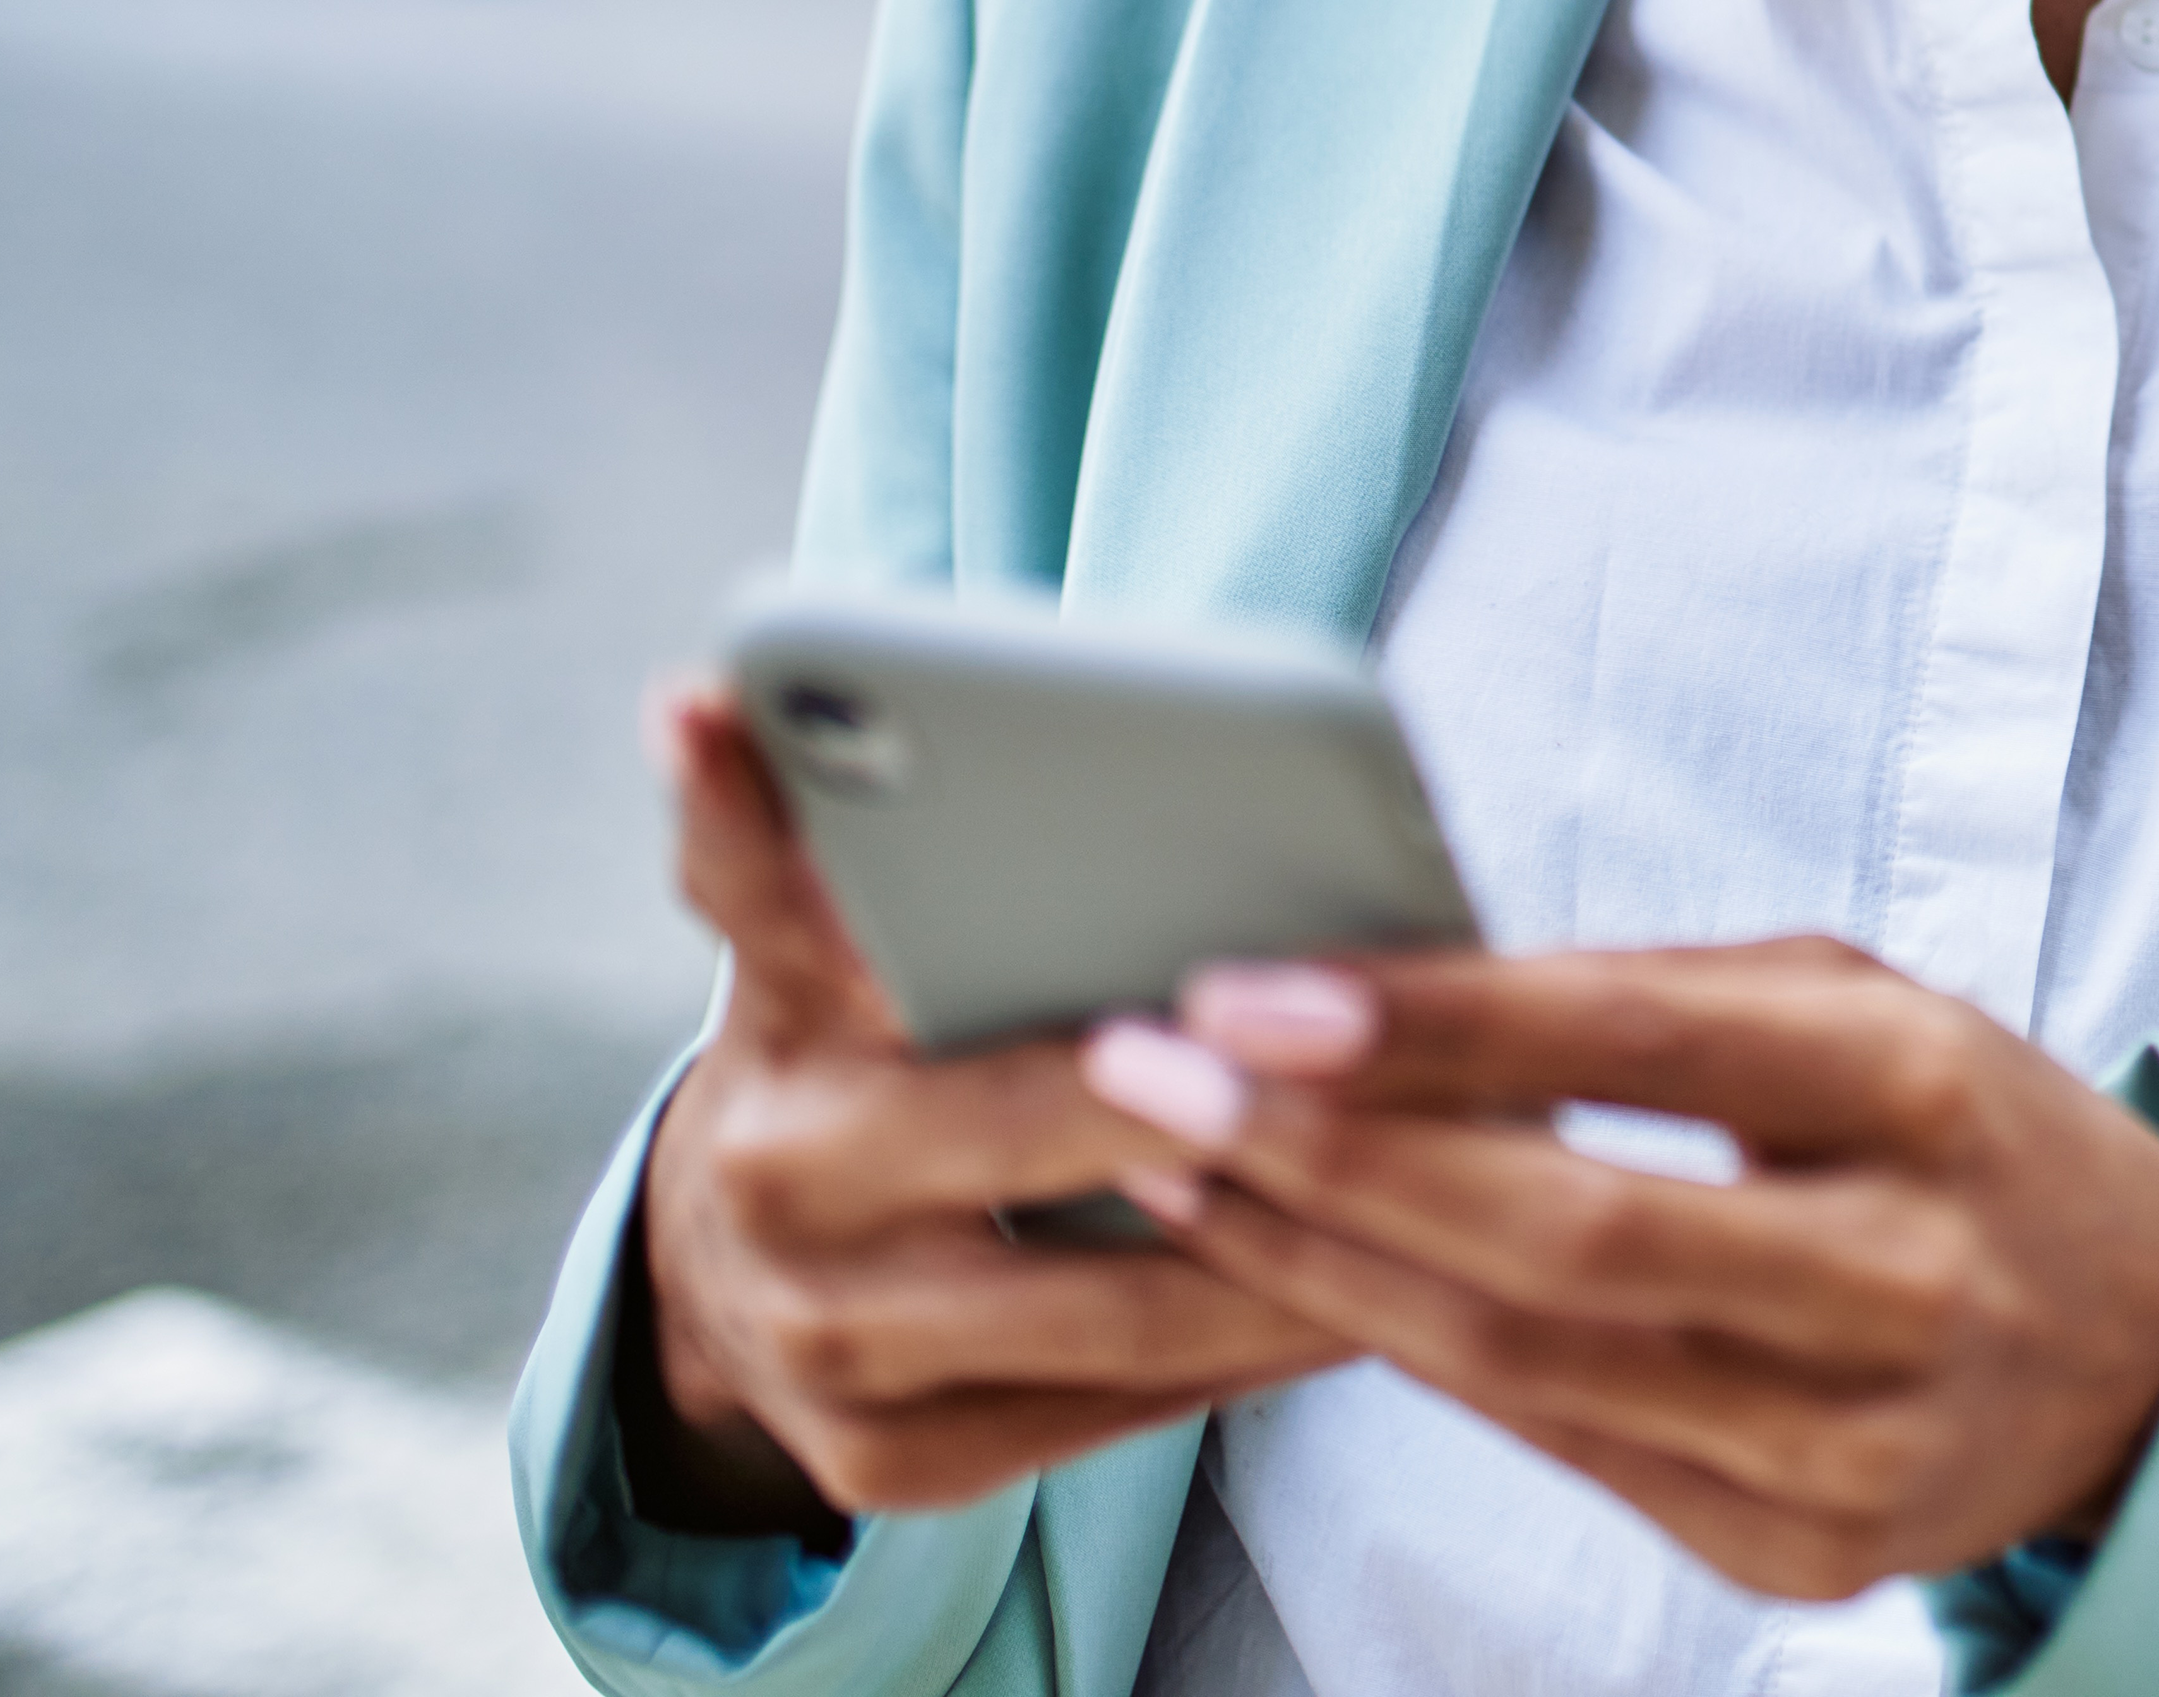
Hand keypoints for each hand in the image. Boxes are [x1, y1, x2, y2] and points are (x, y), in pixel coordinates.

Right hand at [621, 680, 1352, 1530]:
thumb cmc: (851, 1051)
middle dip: (1220, 1094)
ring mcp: (833, 1345)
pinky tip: (1382, 1293)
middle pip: (1040, 1123)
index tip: (1010, 828)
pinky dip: (1257, 1348)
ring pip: (1117, 1301)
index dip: (841, 852)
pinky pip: (1123, 1408)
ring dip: (1299, 1246)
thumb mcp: (814, 929)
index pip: (780, 899)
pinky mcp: (897, 1462)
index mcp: (776, 1012)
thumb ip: (786, 822)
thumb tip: (697, 695)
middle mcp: (780, 1181)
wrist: (735, 1280)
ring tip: (1461, 1179)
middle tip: (1385, 1055)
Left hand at [1075, 941, 2158, 1601]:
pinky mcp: (1808, 1553)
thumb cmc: (1964, 1137)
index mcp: (1922, 1088)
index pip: (1642, 1047)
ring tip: (1186, 1175)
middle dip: (1330, 1161)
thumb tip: (1392, 994)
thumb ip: (1652, 997)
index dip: (1434, 1026)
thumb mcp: (1860, 1008)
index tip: (1253, 991)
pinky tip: (1312, 1287)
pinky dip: (1420, 1364)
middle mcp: (1903, 1272)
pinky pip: (1565, 1451)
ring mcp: (1857, 1439)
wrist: (2154, 1350)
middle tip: (1153, 1085)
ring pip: (1534, 1366)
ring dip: (1327, 1271)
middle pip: (1564, 1235)